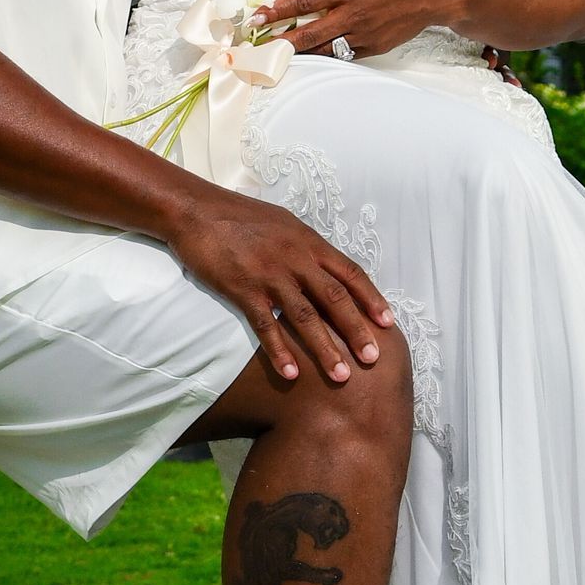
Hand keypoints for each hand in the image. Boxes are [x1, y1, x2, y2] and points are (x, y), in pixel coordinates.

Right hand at [169, 190, 393, 386]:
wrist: (196, 209)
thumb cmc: (239, 216)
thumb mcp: (283, 224)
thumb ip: (305, 247)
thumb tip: (326, 268)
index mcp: (309, 241)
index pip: (350, 273)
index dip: (371, 299)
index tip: (389, 323)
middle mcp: (296, 258)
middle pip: (335, 298)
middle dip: (357, 330)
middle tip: (373, 358)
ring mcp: (270, 274)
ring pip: (305, 317)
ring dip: (325, 348)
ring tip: (340, 375)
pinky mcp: (243, 288)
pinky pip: (266, 325)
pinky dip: (280, 352)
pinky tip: (291, 374)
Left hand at [257, 0, 467, 60]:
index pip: (305, 2)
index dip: (278, 10)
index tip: (259, 15)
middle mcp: (354, 14)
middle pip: (308, 33)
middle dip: (280, 40)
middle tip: (260, 44)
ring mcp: (364, 34)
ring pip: (324, 49)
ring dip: (299, 51)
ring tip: (278, 52)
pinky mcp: (374, 47)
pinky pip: (343, 55)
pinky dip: (325, 54)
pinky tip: (312, 52)